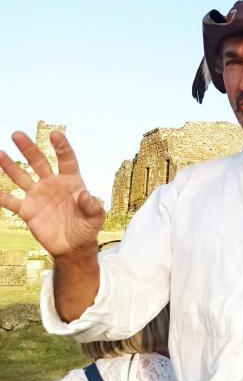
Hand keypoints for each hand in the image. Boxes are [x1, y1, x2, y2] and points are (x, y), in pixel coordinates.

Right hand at [0, 131, 103, 258]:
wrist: (73, 247)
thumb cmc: (87, 229)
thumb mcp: (95, 218)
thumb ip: (92, 206)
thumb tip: (85, 195)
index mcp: (71, 182)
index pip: (66, 160)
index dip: (61, 147)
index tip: (55, 134)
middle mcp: (52, 184)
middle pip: (39, 162)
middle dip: (29, 149)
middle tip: (17, 134)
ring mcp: (38, 195)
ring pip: (21, 176)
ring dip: (9, 166)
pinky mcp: (27, 210)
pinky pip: (10, 201)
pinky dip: (0, 196)